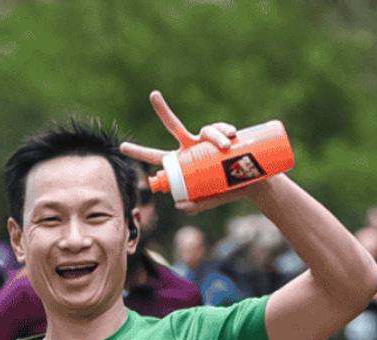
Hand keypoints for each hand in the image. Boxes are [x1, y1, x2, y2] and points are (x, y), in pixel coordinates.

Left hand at [120, 90, 261, 214]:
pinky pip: (221, 128)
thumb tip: (179, 205)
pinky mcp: (226, 135)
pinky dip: (225, 130)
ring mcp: (207, 140)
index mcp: (182, 162)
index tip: (121, 146)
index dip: (140, 152)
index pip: (157, 156)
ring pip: (205, 130)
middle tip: (153, 96)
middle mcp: (191, 147)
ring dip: (215, 136)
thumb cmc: (226, 191)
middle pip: (174, 126)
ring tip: (227, 147)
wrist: (255, 183)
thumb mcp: (209, 200)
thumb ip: (195, 205)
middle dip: (163, 111)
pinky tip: (233, 135)